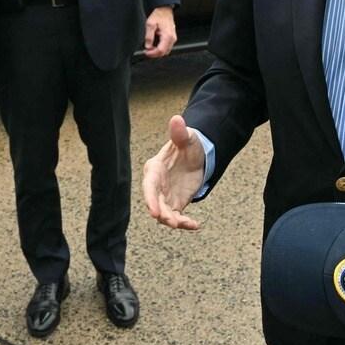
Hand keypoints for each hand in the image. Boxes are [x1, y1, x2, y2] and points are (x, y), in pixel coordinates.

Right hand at [142, 114, 205, 229]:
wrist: (196, 156)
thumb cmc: (187, 145)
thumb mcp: (186, 138)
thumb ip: (180, 133)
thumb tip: (177, 119)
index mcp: (155, 169)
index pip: (149, 186)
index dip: (150, 199)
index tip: (154, 212)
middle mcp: (157, 185)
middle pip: (155, 203)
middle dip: (162, 214)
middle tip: (172, 222)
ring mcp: (165, 196)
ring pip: (165, 213)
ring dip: (173, 221)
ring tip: (186, 224)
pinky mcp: (175, 203)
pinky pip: (177, 216)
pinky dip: (184, 223)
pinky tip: (195, 225)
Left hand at [143, 6, 176, 58]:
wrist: (164, 10)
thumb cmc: (159, 15)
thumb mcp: (150, 24)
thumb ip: (149, 36)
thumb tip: (148, 46)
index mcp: (167, 36)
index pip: (160, 51)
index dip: (152, 54)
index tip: (146, 52)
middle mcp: (172, 38)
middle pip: (164, 53)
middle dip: (154, 54)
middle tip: (146, 51)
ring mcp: (173, 39)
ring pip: (166, 51)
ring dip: (157, 52)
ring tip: (150, 48)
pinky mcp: (172, 38)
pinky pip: (167, 47)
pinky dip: (160, 49)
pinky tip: (154, 45)